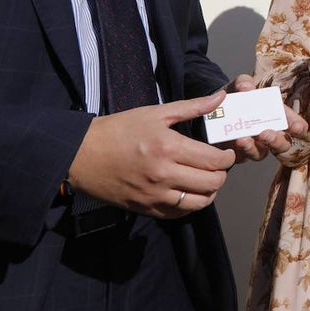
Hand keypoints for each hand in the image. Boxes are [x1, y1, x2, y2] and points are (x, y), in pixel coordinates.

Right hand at [67, 91, 236, 217]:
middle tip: (218, 166)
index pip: (214, 160)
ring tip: (206, 180)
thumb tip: (221, 96)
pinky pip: (178, 214)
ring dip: (209, 192)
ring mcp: (154, 195)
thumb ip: (193, 106)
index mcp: (169, 148)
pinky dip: (190, 205)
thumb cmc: (119, 129)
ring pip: (199, 203)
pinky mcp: (145, 208)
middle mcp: (164, 175)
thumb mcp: (156, 113)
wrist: (82, 154)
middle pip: (212, 183)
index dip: (227, 157)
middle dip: (221, 174)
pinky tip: (188, 192)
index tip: (226, 152)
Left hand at [223, 74, 309, 162]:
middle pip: (282, 144)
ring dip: (254, 148)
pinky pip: (242, 157)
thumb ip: (244, 82)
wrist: (215, 108)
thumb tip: (246, 88)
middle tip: (266, 134)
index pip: (293, 124)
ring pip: (261, 154)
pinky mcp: (238, 154)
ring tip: (244, 140)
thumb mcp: (240, 85)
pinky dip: (239, 151)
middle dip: (277, 141)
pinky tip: (234, 142)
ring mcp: (255, 146)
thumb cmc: (236, 96)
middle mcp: (269, 133)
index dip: (298, 126)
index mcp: (276, 115)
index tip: (298, 128)